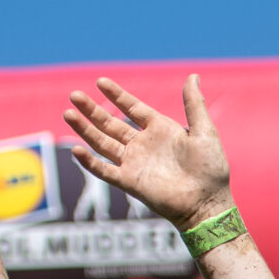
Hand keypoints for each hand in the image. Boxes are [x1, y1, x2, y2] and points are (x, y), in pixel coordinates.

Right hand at [64, 74, 231, 229]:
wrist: (208, 203)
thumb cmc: (210, 169)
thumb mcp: (204, 131)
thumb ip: (194, 104)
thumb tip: (193, 75)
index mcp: (160, 130)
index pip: (132, 108)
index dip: (116, 95)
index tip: (100, 81)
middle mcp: (143, 144)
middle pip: (110, 123)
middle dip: (92, 110)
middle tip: (74, 95)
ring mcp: (134, 163)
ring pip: (103, 143)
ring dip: (85, 129)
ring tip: (68, 113)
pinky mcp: (130, 182)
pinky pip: (105, 170)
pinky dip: (91, 162)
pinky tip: (76, 150)